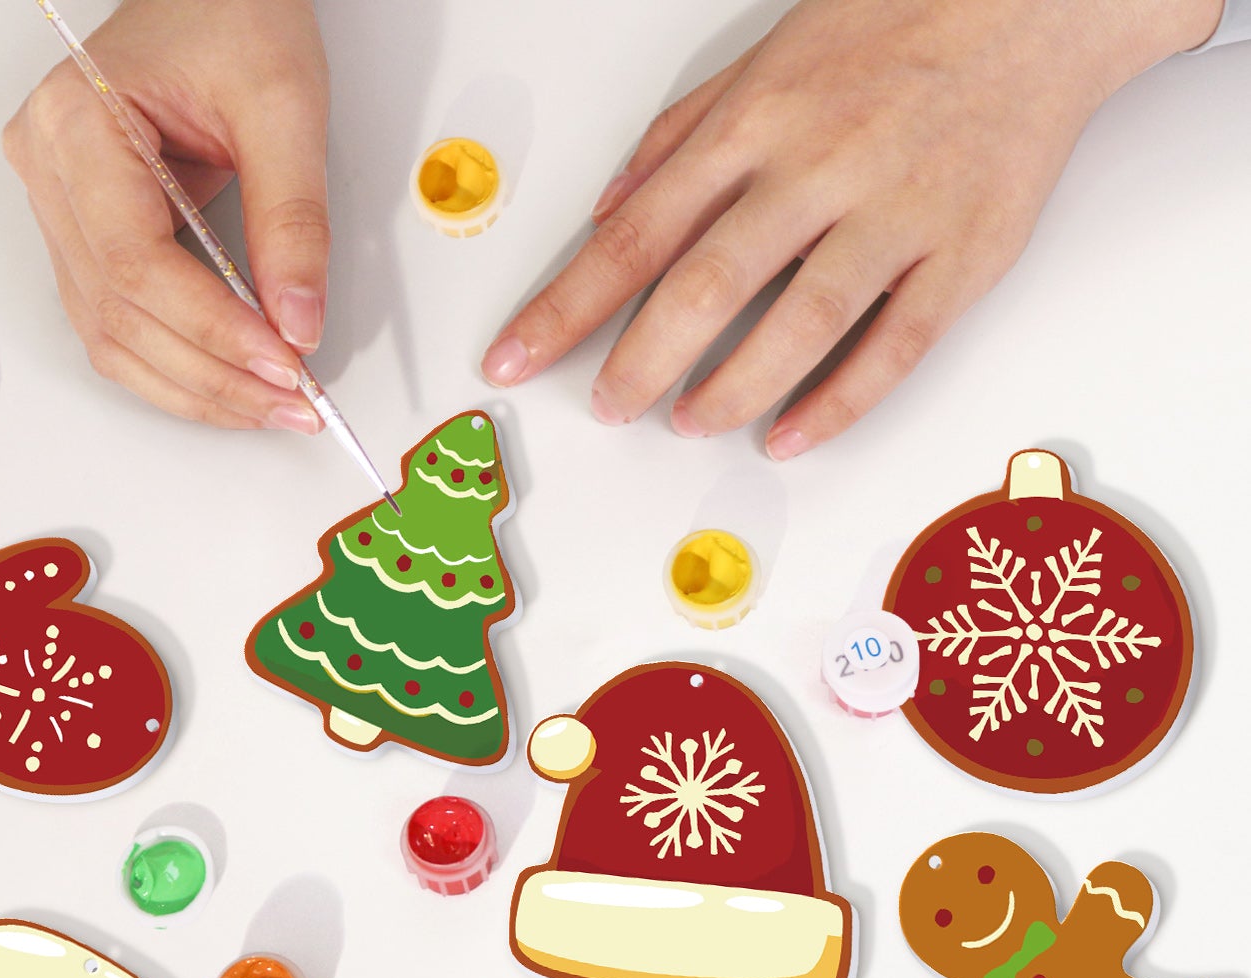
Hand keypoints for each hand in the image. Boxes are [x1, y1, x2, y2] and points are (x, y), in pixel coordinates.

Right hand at [4, 0, 328, 430]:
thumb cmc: (232, 16)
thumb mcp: (283, 107)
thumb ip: (293, 221)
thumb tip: (298, 322)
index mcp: (76, 123)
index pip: (137, 264)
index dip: (213, 331)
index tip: (284, 365)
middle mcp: (49, 170)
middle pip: (121, 315)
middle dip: (214, 375)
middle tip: (293, 403)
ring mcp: (59, 208)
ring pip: (112, 338)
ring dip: (196, 388)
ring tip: (272, 405)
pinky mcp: (87, 236)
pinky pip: (121, 326)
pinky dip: (180, 367)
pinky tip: (234, 385)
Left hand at [482, 0, 1221, 456]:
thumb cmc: (893, 24)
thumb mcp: (763, 59)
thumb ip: (679, 139)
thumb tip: (607, 213)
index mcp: (756, 124)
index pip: (636, 235)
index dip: (566, 307)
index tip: (515, 358)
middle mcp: (818, 169)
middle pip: (705, 286)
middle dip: (639, 361)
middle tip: (606, 408)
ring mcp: (895, 215)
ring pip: (799, 323)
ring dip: (732, 389)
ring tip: (689, 422)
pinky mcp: (962, 255)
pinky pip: (892, 347)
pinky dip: (836, 402)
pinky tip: (788, 436)